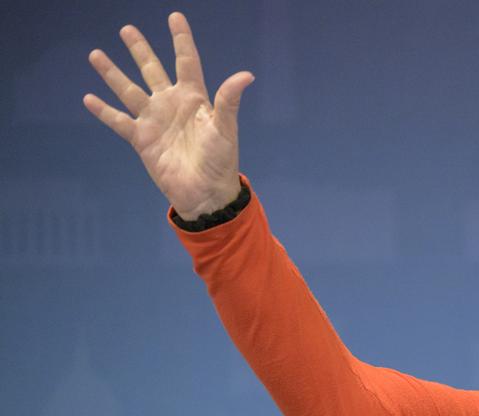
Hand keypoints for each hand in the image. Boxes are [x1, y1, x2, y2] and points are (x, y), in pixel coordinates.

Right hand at [83, 12, 252, 219]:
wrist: (205, 193)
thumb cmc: (221, 161)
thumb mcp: (226, 128)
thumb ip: (229, 100)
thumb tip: (246, 75)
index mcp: (194, 98)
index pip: (186, 62)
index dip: (181, 39)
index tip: (174, 16)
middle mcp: (171, 104)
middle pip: (152, 70)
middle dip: (140, 50)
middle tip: (127, 29)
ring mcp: (154, 120)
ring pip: (129, 90)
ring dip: (112, 73)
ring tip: (96, 54)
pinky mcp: (141, 139)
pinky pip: (118, 120)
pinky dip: (104, 111)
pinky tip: (88, 98)